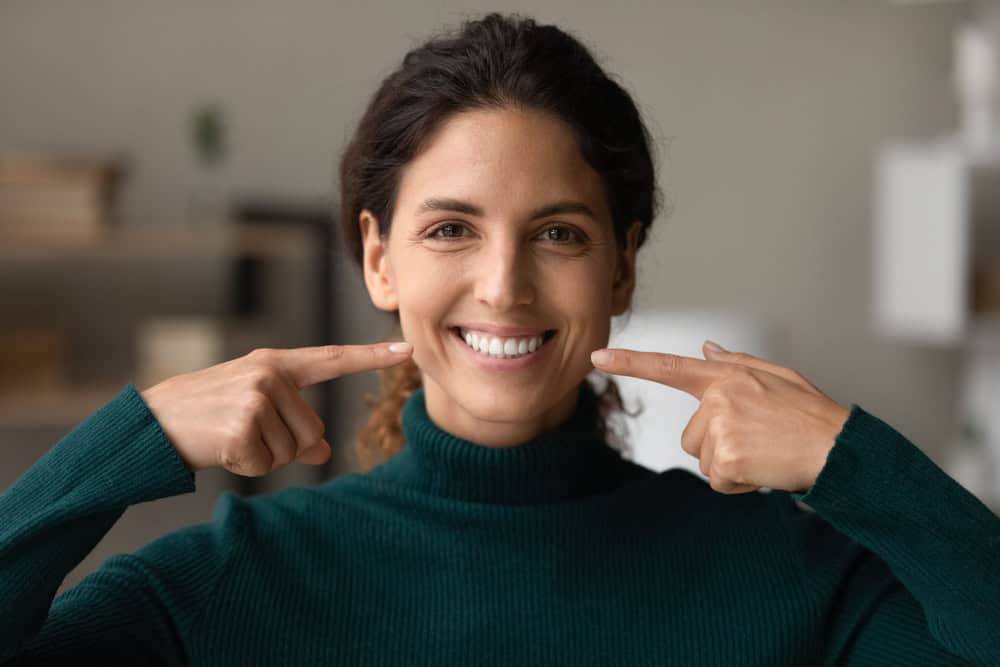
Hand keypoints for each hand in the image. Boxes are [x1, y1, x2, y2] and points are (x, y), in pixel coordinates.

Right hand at [140, 342, 412, 475]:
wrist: (151, 423)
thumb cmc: (208, 416)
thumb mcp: (255, 412)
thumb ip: (294, 425)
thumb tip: (325, 449)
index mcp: (277, 365)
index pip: (333, 360)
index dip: (372, 357)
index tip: (407, 350)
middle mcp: (270, 375)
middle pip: (312, 431)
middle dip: (283, 445)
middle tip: (242, 432)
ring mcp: (256, 398)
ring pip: (291, 451)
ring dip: (263, 456)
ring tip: (229, 437)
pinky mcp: (242, 426)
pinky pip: (265, 464)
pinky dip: (244, 466)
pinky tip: (220, 448)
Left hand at [590, 340, 849, 494]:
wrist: (840, 449)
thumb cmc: (811, 415)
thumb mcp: (777, 377)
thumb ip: (736, 363)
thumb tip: (706, 348)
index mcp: (728, 376)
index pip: (670, 367)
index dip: (631, 363)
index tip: (598, 358)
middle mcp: (719, 397)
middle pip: (690, 436)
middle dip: (719, 446)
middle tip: (759, 441)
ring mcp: (721, 427)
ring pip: (702, 459)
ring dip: (729, 465)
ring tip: (764, 453)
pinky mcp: (725, 458)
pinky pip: (717, 480)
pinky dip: (738, 484)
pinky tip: (764, 470)